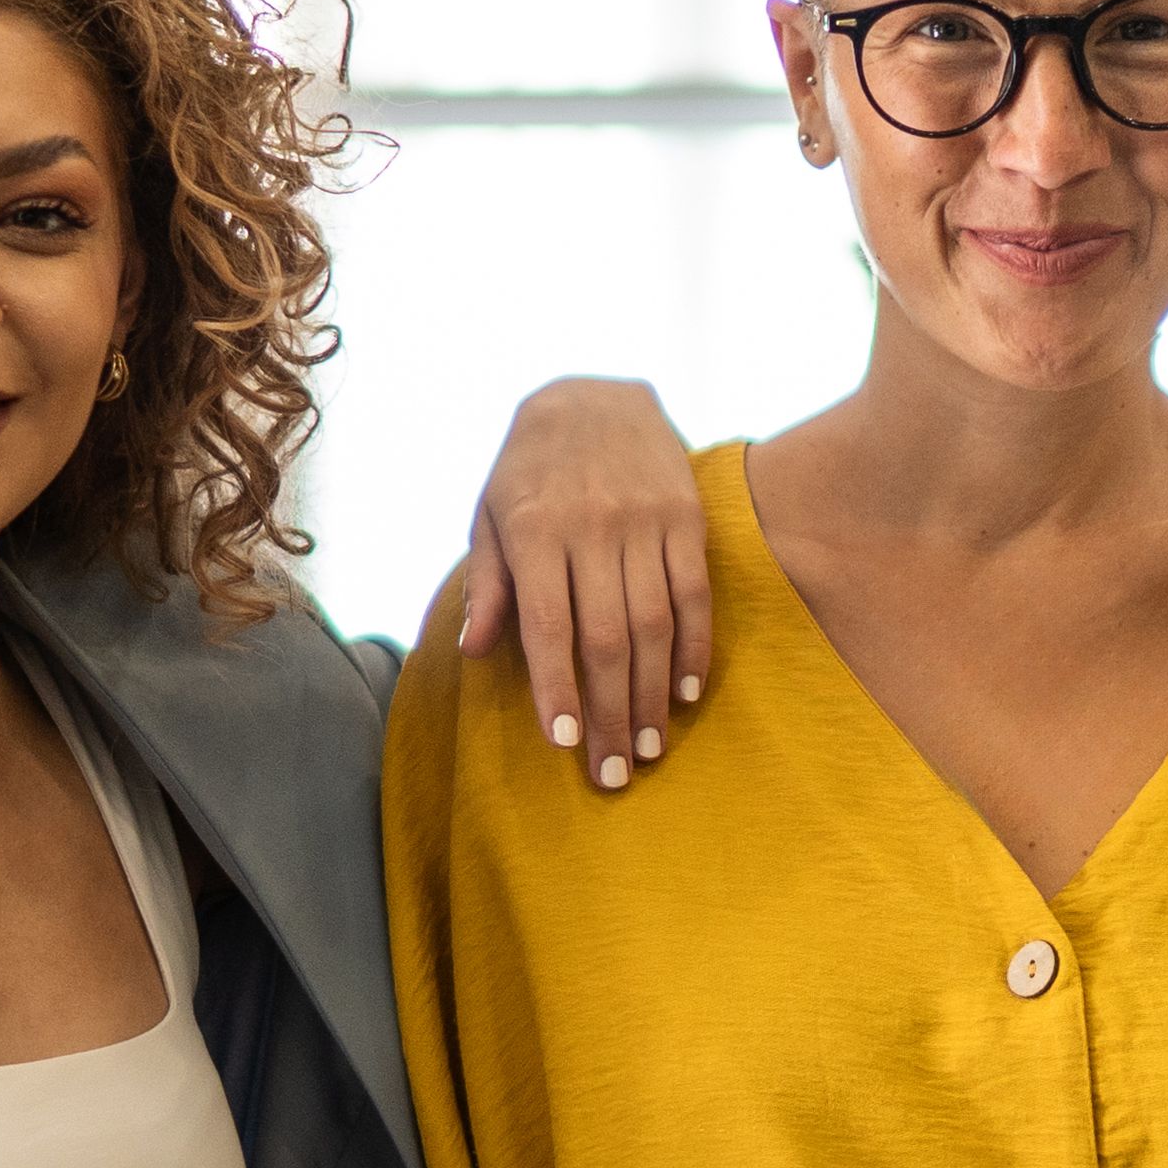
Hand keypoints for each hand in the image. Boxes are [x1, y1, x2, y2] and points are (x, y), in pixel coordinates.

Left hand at [455, 377, 714, 791]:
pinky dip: (693, 649)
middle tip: (613, 773)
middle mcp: (593, 527)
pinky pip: (694, 594)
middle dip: (608, 712)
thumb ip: (487, 582)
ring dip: (651, 695)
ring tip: (648, 749)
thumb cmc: (529, 467)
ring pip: (654, 624)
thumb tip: (473, 650)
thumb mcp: (490, 512)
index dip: (556, 688)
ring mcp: (645, 522)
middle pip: (606, 638)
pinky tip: (686, 694)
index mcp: (535, 529)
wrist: (596, 394)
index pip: (547, 624)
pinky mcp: (686, 517)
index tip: (564, 743)